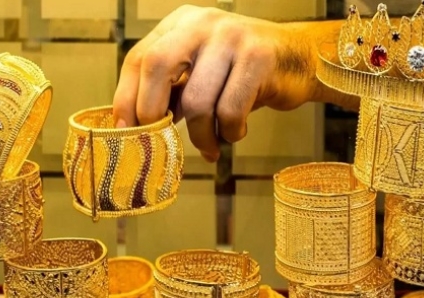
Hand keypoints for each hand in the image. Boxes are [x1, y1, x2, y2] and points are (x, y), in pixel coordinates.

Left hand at [112, 6, 319, 161]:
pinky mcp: (259, 57)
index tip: (125, 131)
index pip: (139, 58)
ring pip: (197, 100)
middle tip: (159, 141)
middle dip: (152, 112)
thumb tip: (132, 128)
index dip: (126, 98)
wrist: (298, 58)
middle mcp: (202, 23)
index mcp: (180, 24)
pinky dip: (230, 132)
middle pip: (157, 66)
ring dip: (201, 136)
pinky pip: (230, 110)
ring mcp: (231, 36)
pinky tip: (235, 132)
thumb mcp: (198, 74)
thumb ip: (169, 91)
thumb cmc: (239, 74)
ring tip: (210, 147)